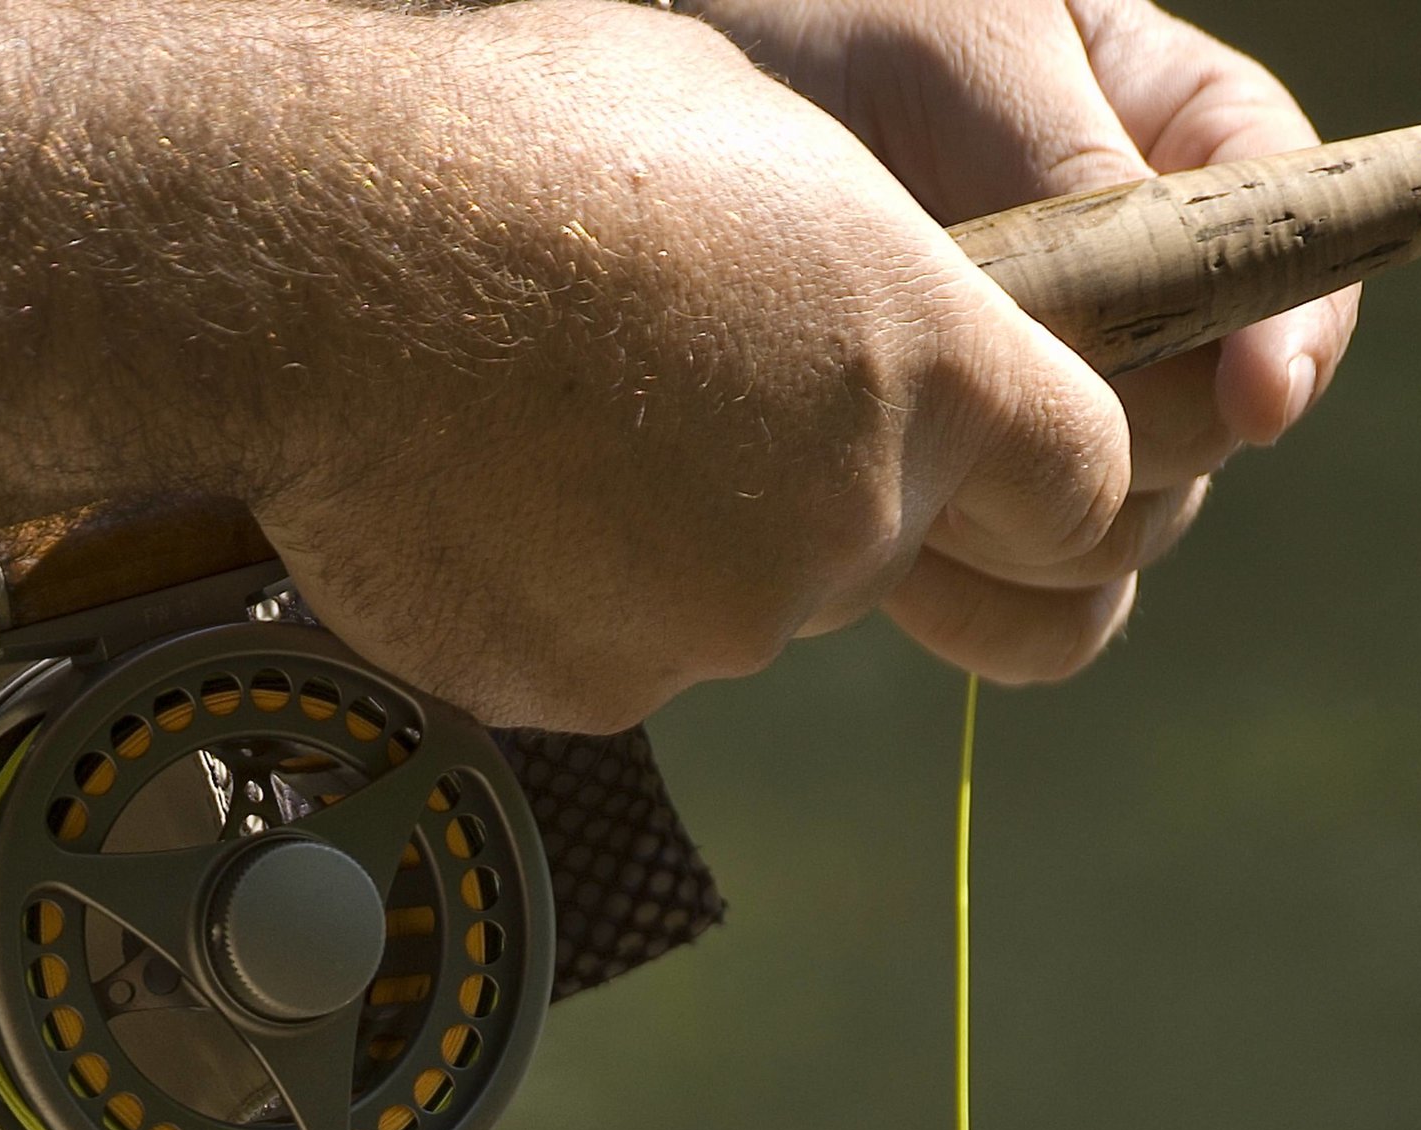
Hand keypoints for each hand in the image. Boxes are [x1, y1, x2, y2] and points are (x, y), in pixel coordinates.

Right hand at [255, 2, 1134, 721]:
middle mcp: (854, 519)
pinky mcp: (599, 693)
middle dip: (812, 487)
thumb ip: (862, 284)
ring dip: (676, 540)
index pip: (1084, 485)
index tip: (1002, 469)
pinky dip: (566, 597)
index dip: (1039, 472)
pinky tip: (491, 491)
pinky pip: (611, 654)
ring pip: (741, 606)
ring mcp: (723, 626)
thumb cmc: (534, 152)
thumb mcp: (761, 145)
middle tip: (680, 388)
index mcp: (933, 365)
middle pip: (882, 546)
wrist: (336, 264)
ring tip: (556, 423)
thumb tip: (865, 348)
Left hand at [686, 0, 1356, 674]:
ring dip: (1038, 532)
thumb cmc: (816, 18)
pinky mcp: (946, 512)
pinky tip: (893, 568)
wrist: (639, 142)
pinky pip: (1027, 623)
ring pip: (1120, 542)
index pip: (1291, 254)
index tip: (1256, 397)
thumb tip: (1166, 316)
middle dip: (1116, 440)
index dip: (1295, 332)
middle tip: (986, 397)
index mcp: (1172, 153)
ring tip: (910, 465)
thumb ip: (1070, 166)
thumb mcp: (953, 46)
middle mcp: (1132, 304)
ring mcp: (1041, 423)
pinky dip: (982, 612)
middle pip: (1201, 436)